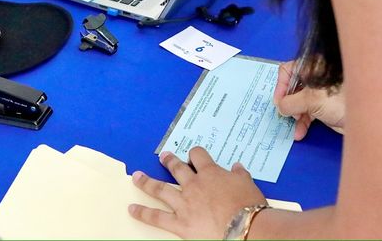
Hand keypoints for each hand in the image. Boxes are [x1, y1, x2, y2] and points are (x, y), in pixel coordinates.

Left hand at [129, 147, 265, 239]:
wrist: (244, 227)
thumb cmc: (248, 206)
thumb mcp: (247, 184)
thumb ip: (239, 174)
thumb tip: (237, 167)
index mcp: (210, 173)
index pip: (198, 156)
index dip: (195, 153)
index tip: (193, 154)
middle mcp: (193, 185)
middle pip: (176, 168)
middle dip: (169, 161)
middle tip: (163, 157)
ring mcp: (184, 203)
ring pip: (160, 189)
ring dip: (147, 182)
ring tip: (137, 177)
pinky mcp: (179, 223)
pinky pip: (157, 217)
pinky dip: (143, 213)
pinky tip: (132, 209)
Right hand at [274, 61, 345, 138]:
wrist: (364, 118)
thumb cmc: (340, 100)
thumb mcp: (310, 100)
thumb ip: (290, 103)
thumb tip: (280, 108)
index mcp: (312, 66)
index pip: (287, 70)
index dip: (280, 86)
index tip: (279, 102)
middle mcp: (314, 78)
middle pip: (292, 87)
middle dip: (287, 102)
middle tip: (286, 114)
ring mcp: (319, 93)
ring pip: (299, 102)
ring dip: (294, 115)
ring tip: (295, 124)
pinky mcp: (324, 107)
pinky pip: (308, 113)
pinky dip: (303, 122)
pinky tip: (300, 132)